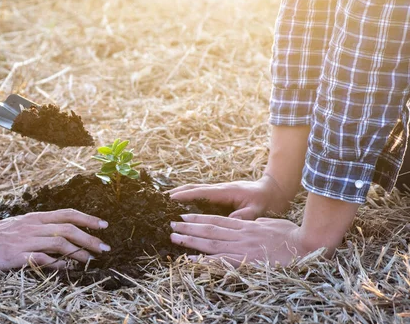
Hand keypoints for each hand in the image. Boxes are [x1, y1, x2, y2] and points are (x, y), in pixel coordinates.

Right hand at [0, 209, 110, 269]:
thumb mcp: (22, 225)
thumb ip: (42, 228)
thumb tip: (66, 235)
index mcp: (36, 218)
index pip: (67, 214)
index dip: (88, 219)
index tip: (104, 225)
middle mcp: (33, 226)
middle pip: (68, 229)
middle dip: (90, 238)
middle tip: (104, 247)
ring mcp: (25, 240)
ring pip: (59, 243)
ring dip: (78, 251)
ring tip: (90, 259)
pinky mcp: (16, 255)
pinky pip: (42, 259)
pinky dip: (57, 263)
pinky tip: (68, 268)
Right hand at [168, 175, 289, 219]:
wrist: (274, 189)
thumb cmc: (267, 201)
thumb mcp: (259, 209)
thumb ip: (246, 215)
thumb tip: (231, 221)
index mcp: (227, 192)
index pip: (202, 192)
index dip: (185, 196)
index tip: (170, 199)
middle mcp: (220, 188)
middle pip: (194, 188)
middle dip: (177, 192)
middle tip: (160, 199)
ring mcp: (219, 189)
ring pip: (195, 189)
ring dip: (181, 193)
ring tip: (165, 199)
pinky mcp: (220, 193)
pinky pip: (200, 193)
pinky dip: (188, 195)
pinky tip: (181, 201)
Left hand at [170, 214, 306, 266]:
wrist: (307, 246)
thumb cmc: (293, 235)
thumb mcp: (272, 222)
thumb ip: (258, 223)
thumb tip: (251, 223)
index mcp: (246, 225)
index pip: (217, 220)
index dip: (199, 218)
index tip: (184, 216)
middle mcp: (241, 235)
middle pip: (209, 230)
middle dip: (188, 228)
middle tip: (171, 225)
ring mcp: (243, 248)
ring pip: (211, 243)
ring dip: (190, 241)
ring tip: (174, 238)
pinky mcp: (247, 261)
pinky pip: (221, 261)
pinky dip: (205, 261)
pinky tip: (190, 260)